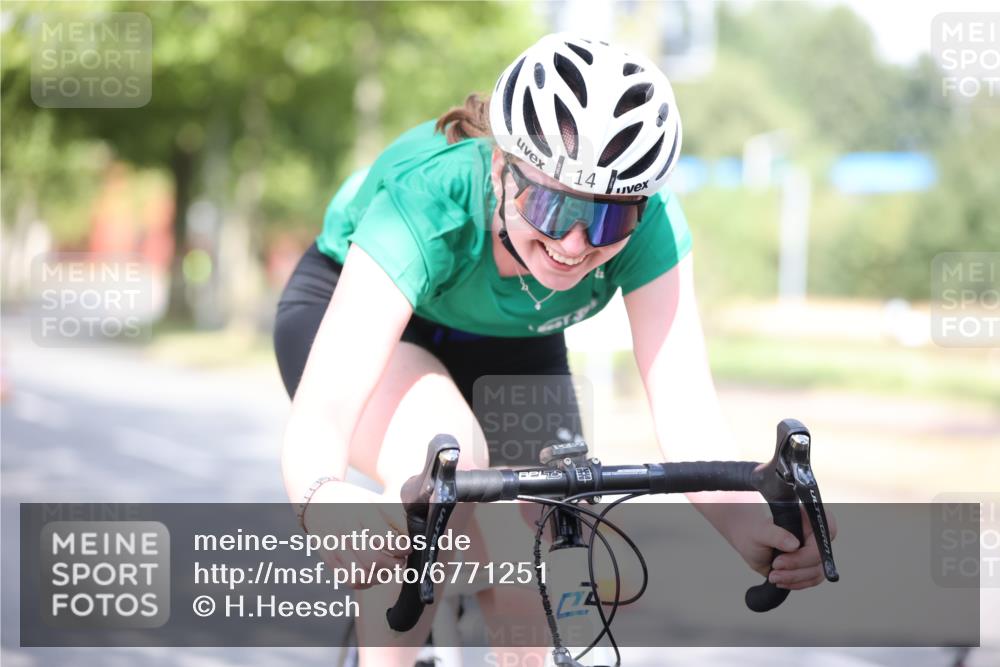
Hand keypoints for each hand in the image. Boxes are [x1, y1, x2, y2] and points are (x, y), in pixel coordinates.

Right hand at [303, 481, 410, 589]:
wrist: (318, 501)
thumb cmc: (353, 502)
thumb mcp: (375, 500)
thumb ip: (395, 517)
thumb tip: (414, 536)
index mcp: (360, 512)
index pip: (385, 538)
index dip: (402, 548)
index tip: (407, 547)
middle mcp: (345, 530)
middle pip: (373, 560)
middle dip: (393, 564)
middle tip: (400, 560)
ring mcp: (334, 546)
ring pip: (362, 575)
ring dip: (381, 576)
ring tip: (388, 567)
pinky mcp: (329, 560)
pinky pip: (350, 581)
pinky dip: (366, 583)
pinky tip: (374, 573)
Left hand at [722, 503, 837, 590]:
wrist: (752, 544)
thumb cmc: (755, 532)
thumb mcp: (760, 532)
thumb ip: (775, 535)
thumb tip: (794, 545)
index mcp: (808, 517)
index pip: (826, 529)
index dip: (811, 546)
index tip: (789, 551)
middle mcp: (816, 534)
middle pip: (821, 554)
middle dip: (797, 565)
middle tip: (775, 566)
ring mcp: (816, 551)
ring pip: (817, 570)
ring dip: (795, 577)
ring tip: (773, 576)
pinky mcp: (811, 566)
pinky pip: (812, 579)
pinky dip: (796, 583)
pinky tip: (781, 581)